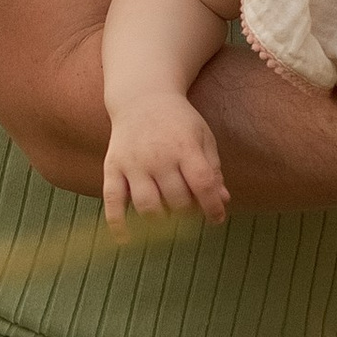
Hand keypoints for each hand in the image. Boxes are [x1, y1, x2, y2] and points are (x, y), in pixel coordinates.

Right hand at [103, 96, 228, 226]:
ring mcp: (133, 163)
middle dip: (188, 214)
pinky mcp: (113, 168)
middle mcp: (158, 156)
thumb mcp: (202, 137)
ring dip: (161, 221)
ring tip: (168, 220)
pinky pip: (112, 201)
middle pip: (176, 199)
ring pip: (147, 206)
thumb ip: (212, 170)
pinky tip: (126, 240)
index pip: (202, 184)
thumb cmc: (178, 122)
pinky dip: (118, 224)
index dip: (212, 207)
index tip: (217, 219)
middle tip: (190, 214)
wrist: (141, 97)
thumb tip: (223, 201)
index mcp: (185, 147)